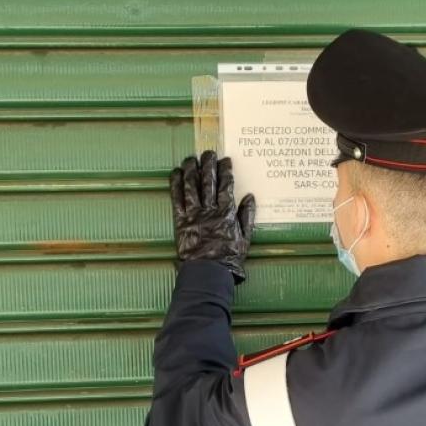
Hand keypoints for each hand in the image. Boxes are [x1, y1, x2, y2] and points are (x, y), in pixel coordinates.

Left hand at [170, 151, 255, 280]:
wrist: (208, 273)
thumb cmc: (229, 259)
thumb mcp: (245, 239)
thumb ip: (247, 216)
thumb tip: (249, 196)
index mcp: (227, 213)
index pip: (226, 186)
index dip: (225, 171)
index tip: (225, 160)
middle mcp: (210, 210)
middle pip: (208, 182)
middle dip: (208, 165)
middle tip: (208, 152)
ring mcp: (193, 214)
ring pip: (191, 186)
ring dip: (191, 170)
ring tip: (191, 158)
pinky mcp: (180, 221)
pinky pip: (176, 199)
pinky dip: (175, 185)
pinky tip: (175, 173)